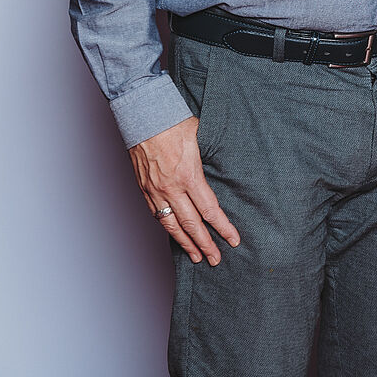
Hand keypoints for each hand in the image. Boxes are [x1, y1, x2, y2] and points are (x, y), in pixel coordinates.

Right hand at [130, 116, 240, 264]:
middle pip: (192, 224)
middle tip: (215, 260)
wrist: (143, 117)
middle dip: (205, 244)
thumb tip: (223, 168)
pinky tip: (175, 236)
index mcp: (189, 175)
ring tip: (196, 257)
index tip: (233, 240)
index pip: (210, 210)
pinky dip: (168, 229)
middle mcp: (171, 188)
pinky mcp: (144, 189)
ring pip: (172, 225)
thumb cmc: (174, 122)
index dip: (222, 228)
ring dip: (185, 243)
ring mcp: (155, 191)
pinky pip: (158, 215)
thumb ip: (210, 158)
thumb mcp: (202, 137)